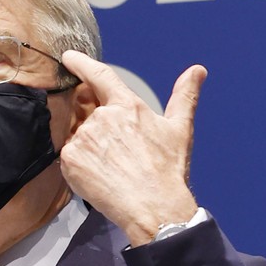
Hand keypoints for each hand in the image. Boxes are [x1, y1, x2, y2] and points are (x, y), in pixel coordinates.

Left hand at [58, 51, 205, 246]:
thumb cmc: (168, 171)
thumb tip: (197, 71)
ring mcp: (84, 138)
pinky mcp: (70, 159)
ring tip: (112, 169)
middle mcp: (102, 117)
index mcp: (127, 106)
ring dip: (89, 148)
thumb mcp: (179, 130)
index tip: (69, 57)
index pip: (100, 76)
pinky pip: (69, 157)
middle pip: (87, 113)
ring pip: (79, 137)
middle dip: (95, 126)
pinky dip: (80, 165)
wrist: (154, 208)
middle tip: (114, 152)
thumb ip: (184, 97)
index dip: (82, 64)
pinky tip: (99, 177)